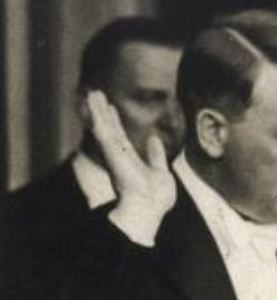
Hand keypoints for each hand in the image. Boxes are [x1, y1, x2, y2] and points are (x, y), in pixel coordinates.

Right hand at [84, 89, 174, 238]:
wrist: (148, 207)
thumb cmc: (155, 197)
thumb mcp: (159, 170)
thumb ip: (155, 155)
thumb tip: (154, 139)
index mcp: (129, 159)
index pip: (120, 136)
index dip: (115, 121)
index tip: (110, 108)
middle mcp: (118, 155)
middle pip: (108, 128)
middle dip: (102, 111)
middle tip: (96, 94)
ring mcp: (114, 152)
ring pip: (103, 125)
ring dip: (97, 109)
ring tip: (93, 92)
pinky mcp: (111, 150)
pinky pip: (102, 129)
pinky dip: (97, 115)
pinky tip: (93, 102)